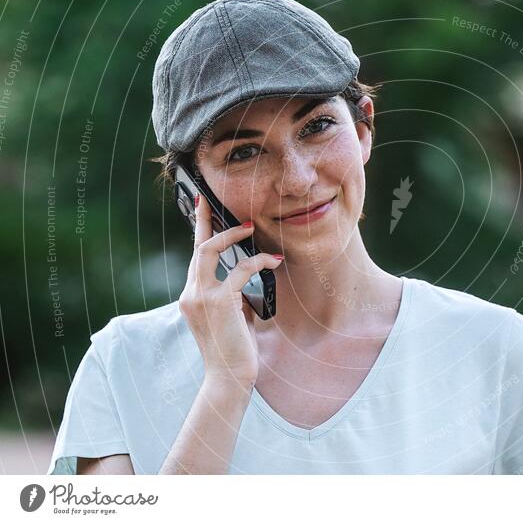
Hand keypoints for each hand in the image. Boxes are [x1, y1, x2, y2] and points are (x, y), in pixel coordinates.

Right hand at [178, 193, 283, 384]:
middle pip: (198, 247)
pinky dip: (258, 262)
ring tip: (251, 227)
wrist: (229, 377)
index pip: (194, 258)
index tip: (203, 207)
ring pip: (210, 250)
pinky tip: (273, 261)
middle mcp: (191, 294)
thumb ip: (232, 294)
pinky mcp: (219, 302)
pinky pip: (240, 269)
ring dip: (232, 235)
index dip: (199, 231)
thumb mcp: (231, 316)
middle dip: (210, 222)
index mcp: (192, 297)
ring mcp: (201, 297)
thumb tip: (246, 273)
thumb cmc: (234, 350)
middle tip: (223, 205)